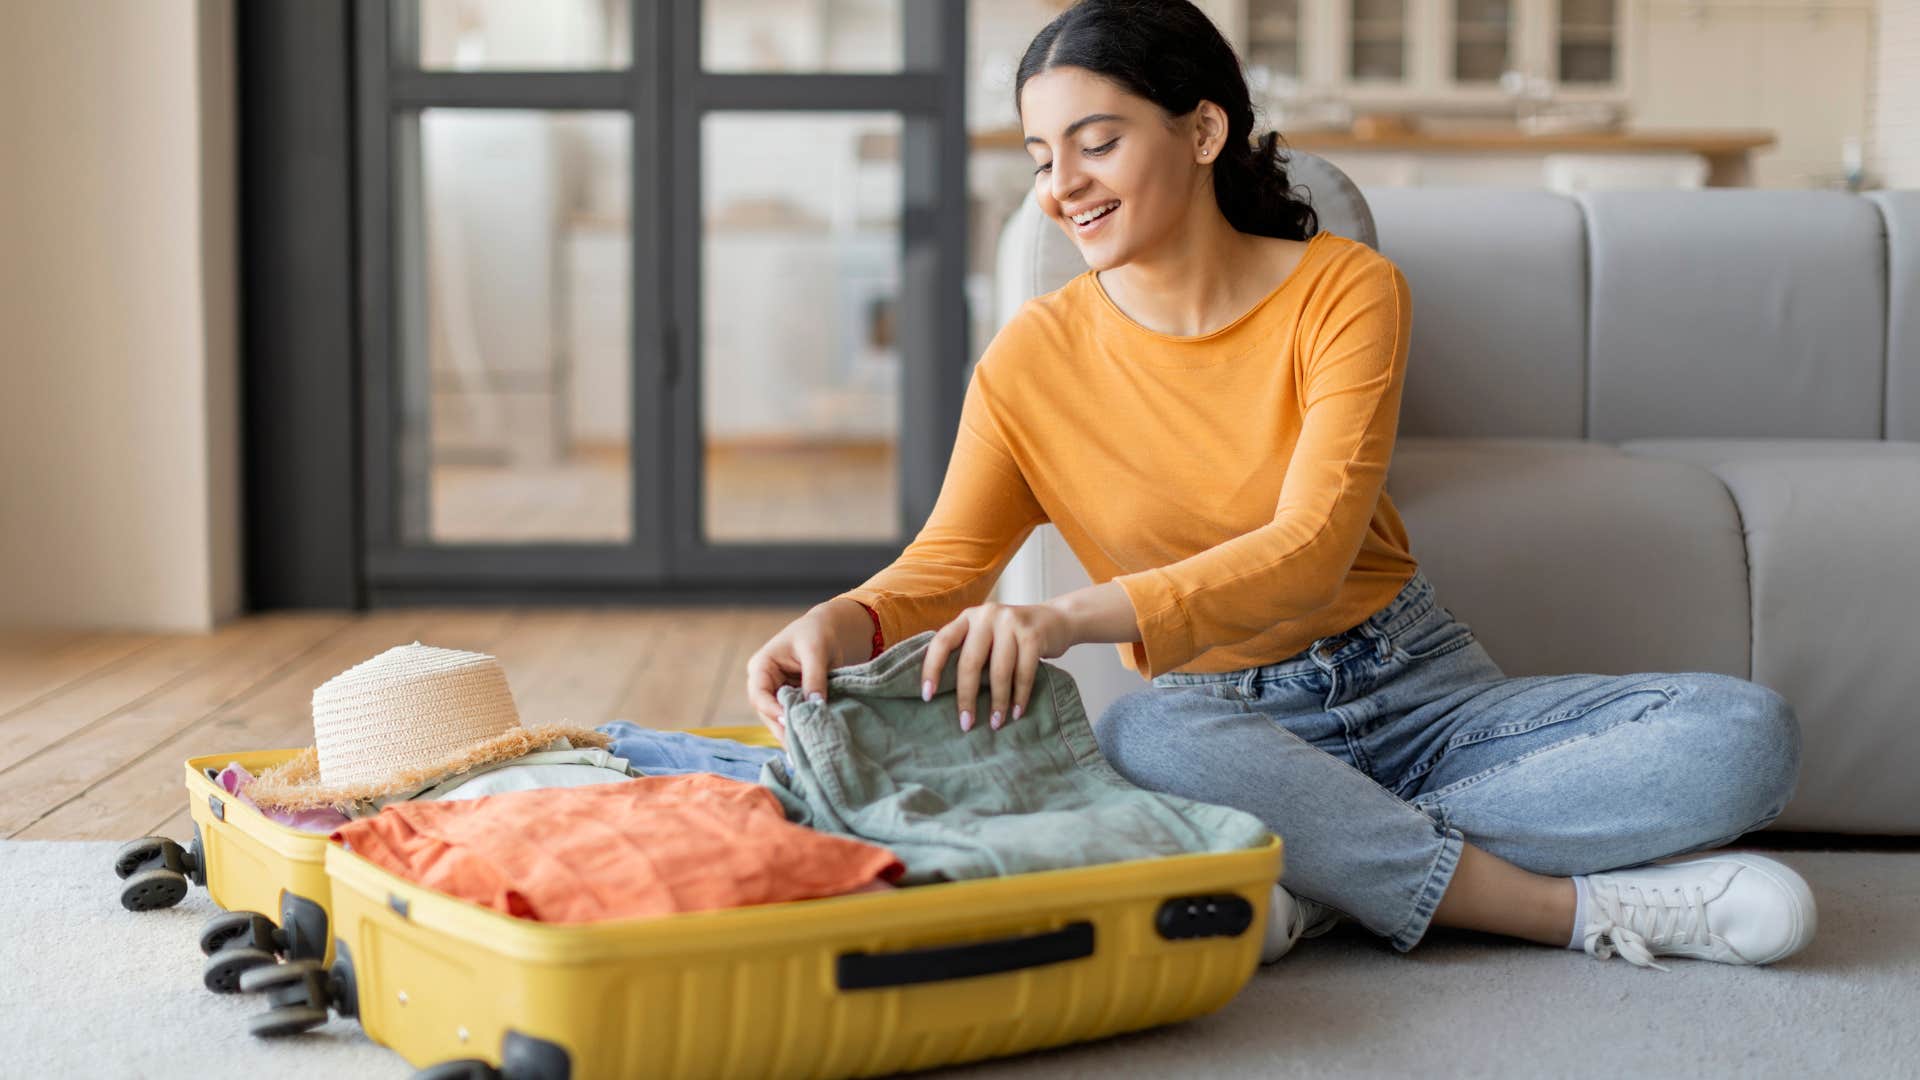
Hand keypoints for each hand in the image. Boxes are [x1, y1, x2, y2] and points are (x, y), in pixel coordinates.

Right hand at [745, 602, 860, 744]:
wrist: (830, 629)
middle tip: (800, 747)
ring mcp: (778, 694)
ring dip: (793, 733)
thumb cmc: (817, 633)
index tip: (790, 722)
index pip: (759, 695)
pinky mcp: (793, 701)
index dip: (772, 710)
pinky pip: (794, 718)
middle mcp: (765, 683)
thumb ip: (814, 677)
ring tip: (807, 749)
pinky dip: (803, 727)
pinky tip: (813, 740)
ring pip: (780, 719)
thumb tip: (815, 704)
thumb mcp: (815, 651)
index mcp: (761, 667)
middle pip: (767, 713)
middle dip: (783, 729)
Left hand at [920, 601, 1074, 732]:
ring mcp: (1011, 623)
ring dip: (997, 702)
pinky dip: (1020, 696)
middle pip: (970, 662)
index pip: (942, 642)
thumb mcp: (987, 634)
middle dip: (967, 697)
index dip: (931, 669)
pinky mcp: (1033, 635)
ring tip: (995, 723)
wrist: (1057, 619)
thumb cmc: (1013, 636)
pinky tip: (1017, 712)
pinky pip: (1024, 673)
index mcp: (968, 617)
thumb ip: (968, 650)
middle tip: (966, 724)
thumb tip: (943, 693)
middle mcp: (987, 616)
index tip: (928, 696)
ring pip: (999, 671)